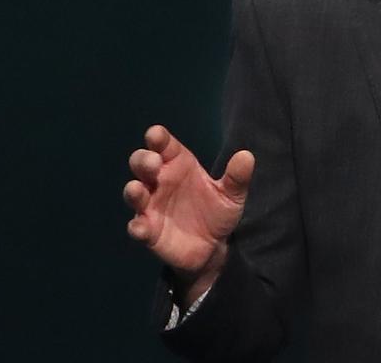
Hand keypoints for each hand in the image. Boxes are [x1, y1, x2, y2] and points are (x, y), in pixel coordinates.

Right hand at [124, 125, 253, 300]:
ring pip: (134, 193)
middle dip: (143, 160)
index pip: (164, 146)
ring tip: (137, 189)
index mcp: (179, 165)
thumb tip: (247, 156)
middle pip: (142, 164)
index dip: (157, 138)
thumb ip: (237, 177)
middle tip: (154, 163)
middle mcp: (160, 182)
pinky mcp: (149, 232)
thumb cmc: (217, 212)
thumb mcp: (232, 194)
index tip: (156, 135)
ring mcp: (151, 206)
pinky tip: (142, 228)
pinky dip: (137, 227)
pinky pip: (137, 227)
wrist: (214, 247)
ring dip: (133, 191)